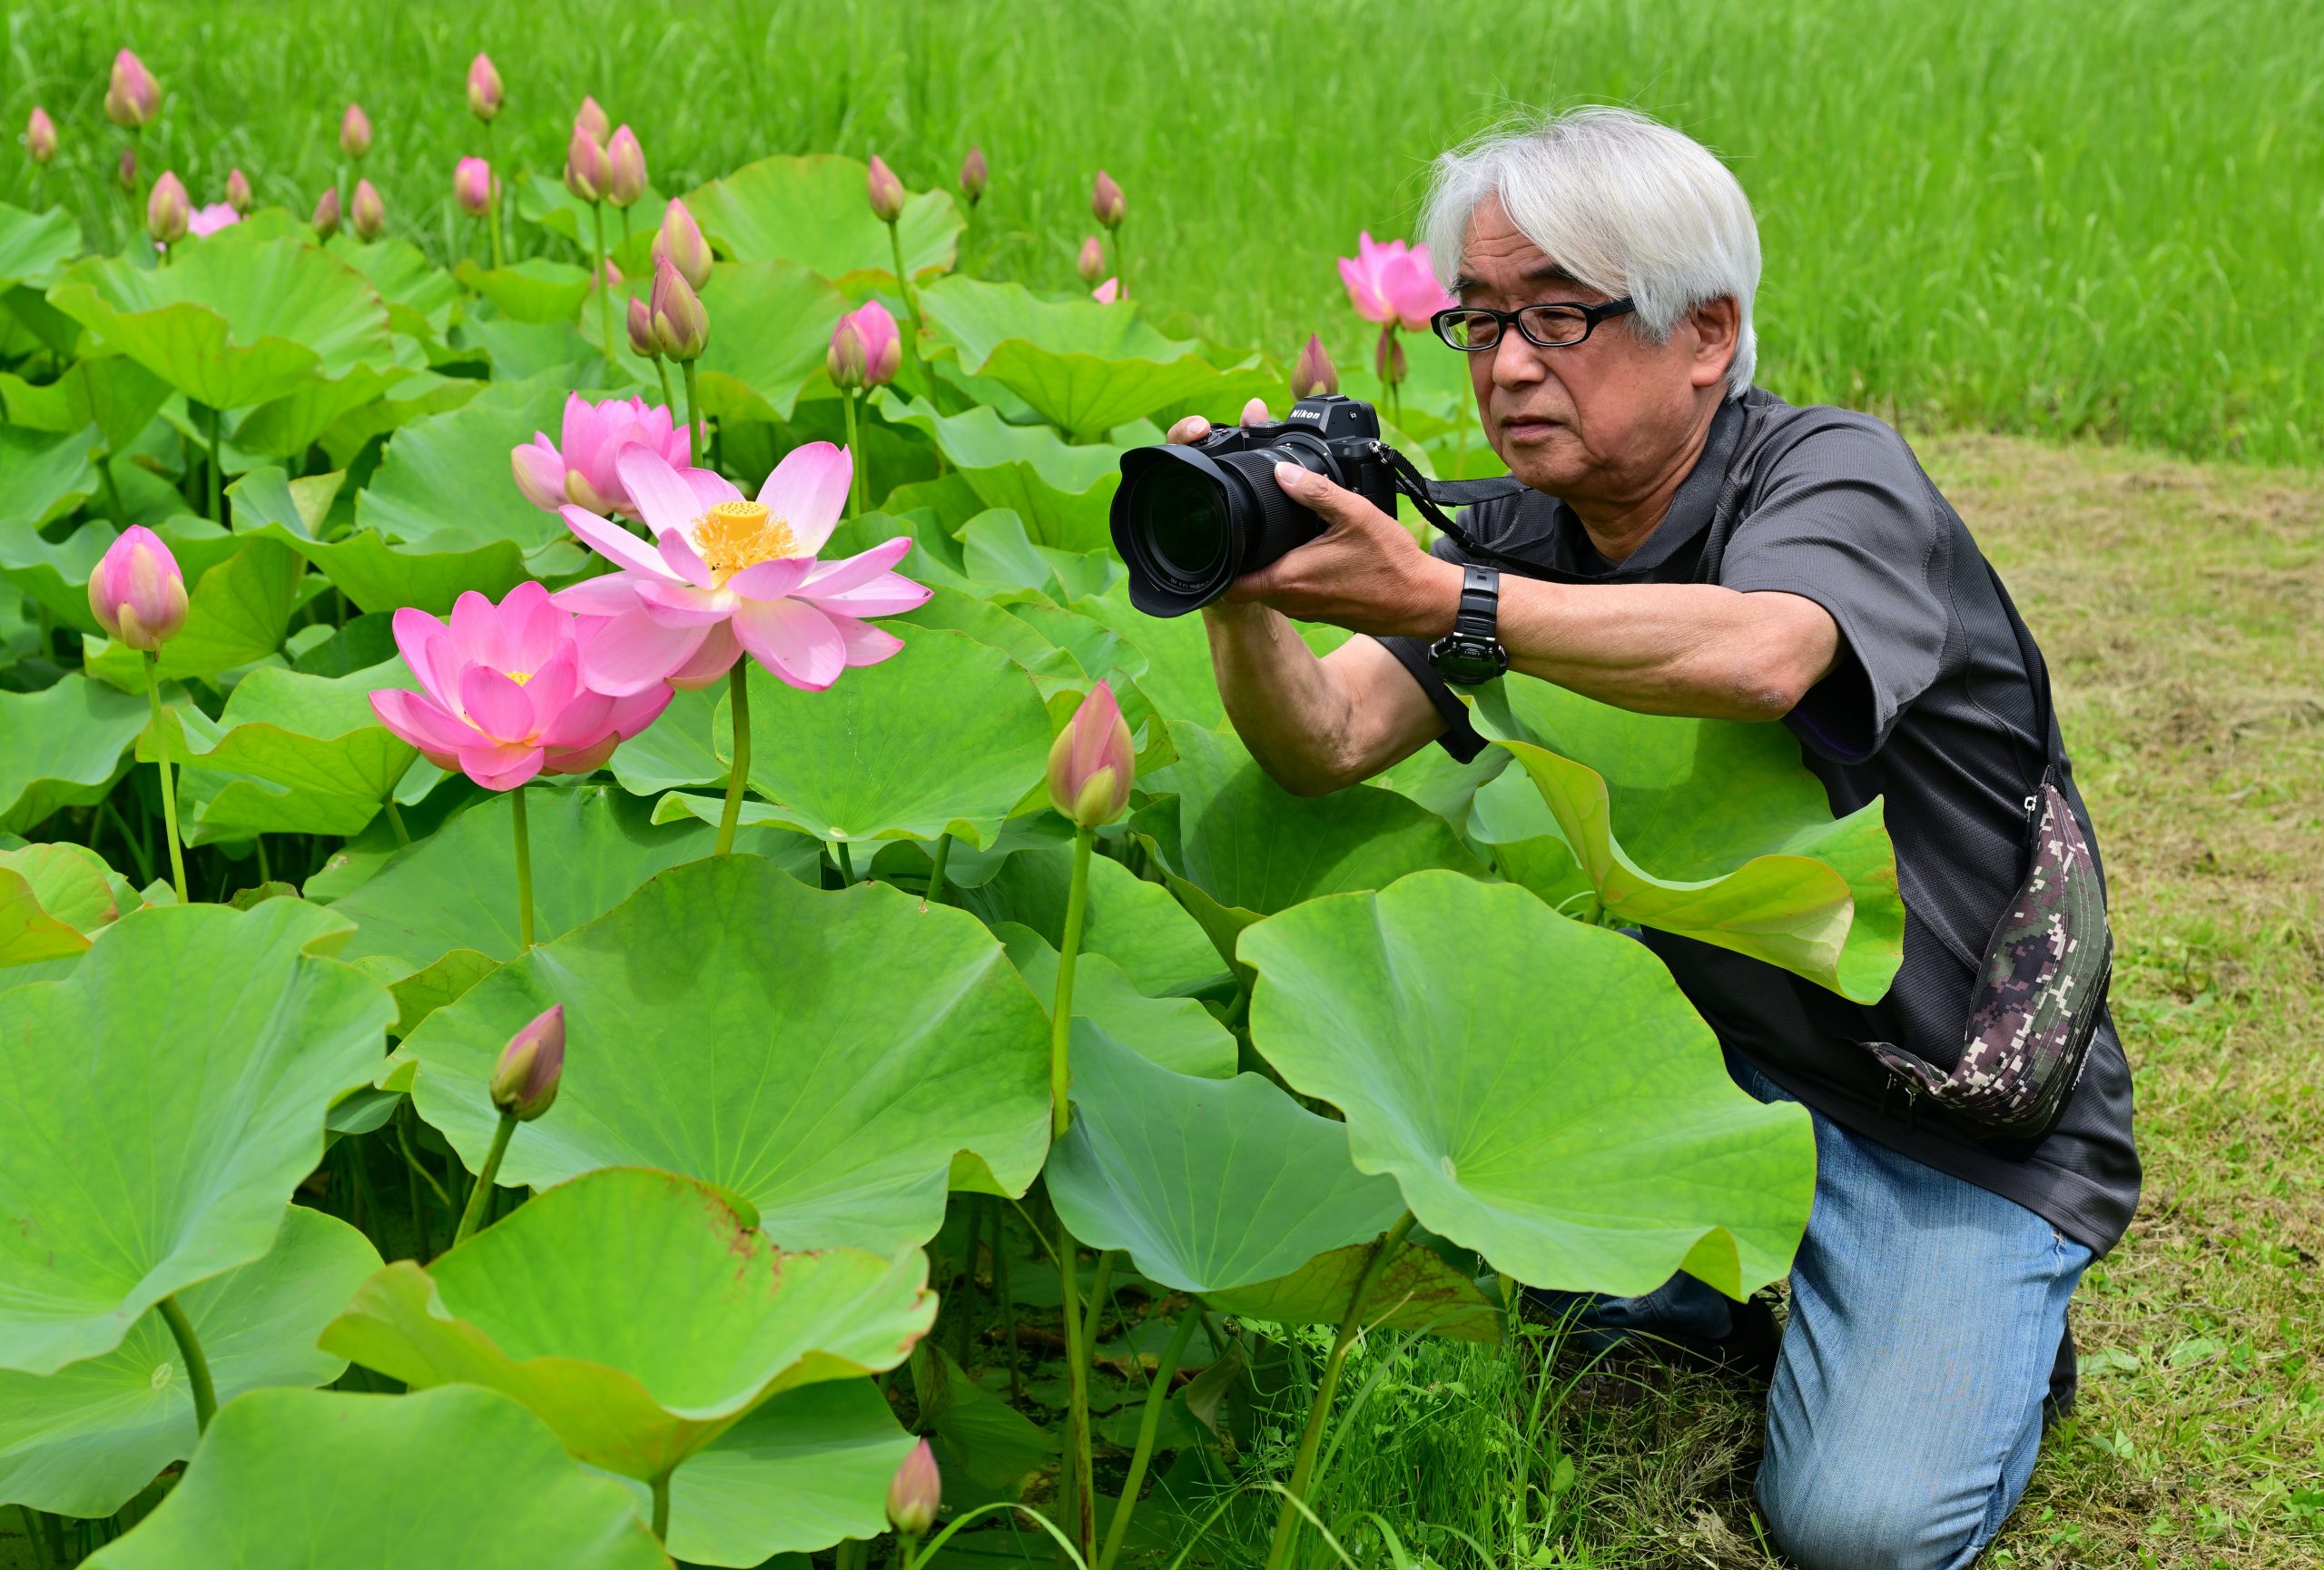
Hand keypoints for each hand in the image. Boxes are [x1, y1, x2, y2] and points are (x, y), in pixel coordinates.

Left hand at [1176, 402, 1459, 638]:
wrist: (1420, 601)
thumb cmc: (1391, 563)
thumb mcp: (1355, 514)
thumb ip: (1316, 491)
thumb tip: (1281, 470)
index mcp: (1287, 579)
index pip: (1227, 583)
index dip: (1214, 561)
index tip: (1213, 536)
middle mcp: (1288, 600)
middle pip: (1242, 579)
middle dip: (1237, 554)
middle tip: (1239, 523)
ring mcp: (1302, 609)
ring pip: (1264, 584)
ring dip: (1261, 562)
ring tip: (1266, 532)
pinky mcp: (1316, 610)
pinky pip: (1286, 590)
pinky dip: (1283, 571)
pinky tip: (1296, 548)